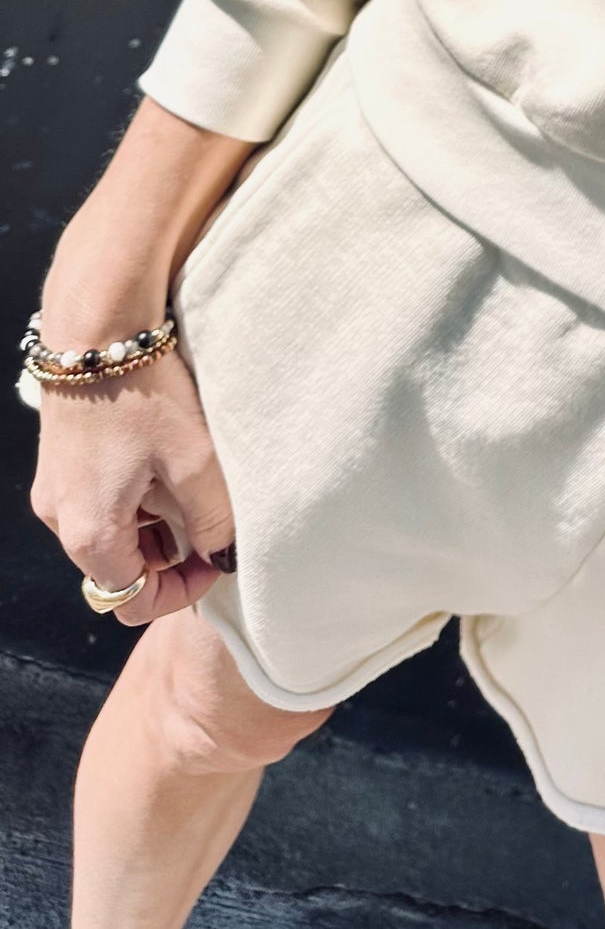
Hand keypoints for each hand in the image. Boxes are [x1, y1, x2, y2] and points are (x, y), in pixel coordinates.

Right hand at [27, 95, 253, 623]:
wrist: (97, 328)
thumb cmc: (147, 396)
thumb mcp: (196, 463)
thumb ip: (213, 522)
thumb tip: (222, 554)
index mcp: (89, 533)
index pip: (130, 600)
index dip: (180, 590)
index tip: (217, 557)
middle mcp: (61, 519)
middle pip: (120, 566)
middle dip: (169, 552)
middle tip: (212, 515)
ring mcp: (56, 488)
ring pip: (113, 530)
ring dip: (155, 520)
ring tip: (192, 478)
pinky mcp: (62, 459)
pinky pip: (102, 496)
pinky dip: (136, 491)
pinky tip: (165, 453)